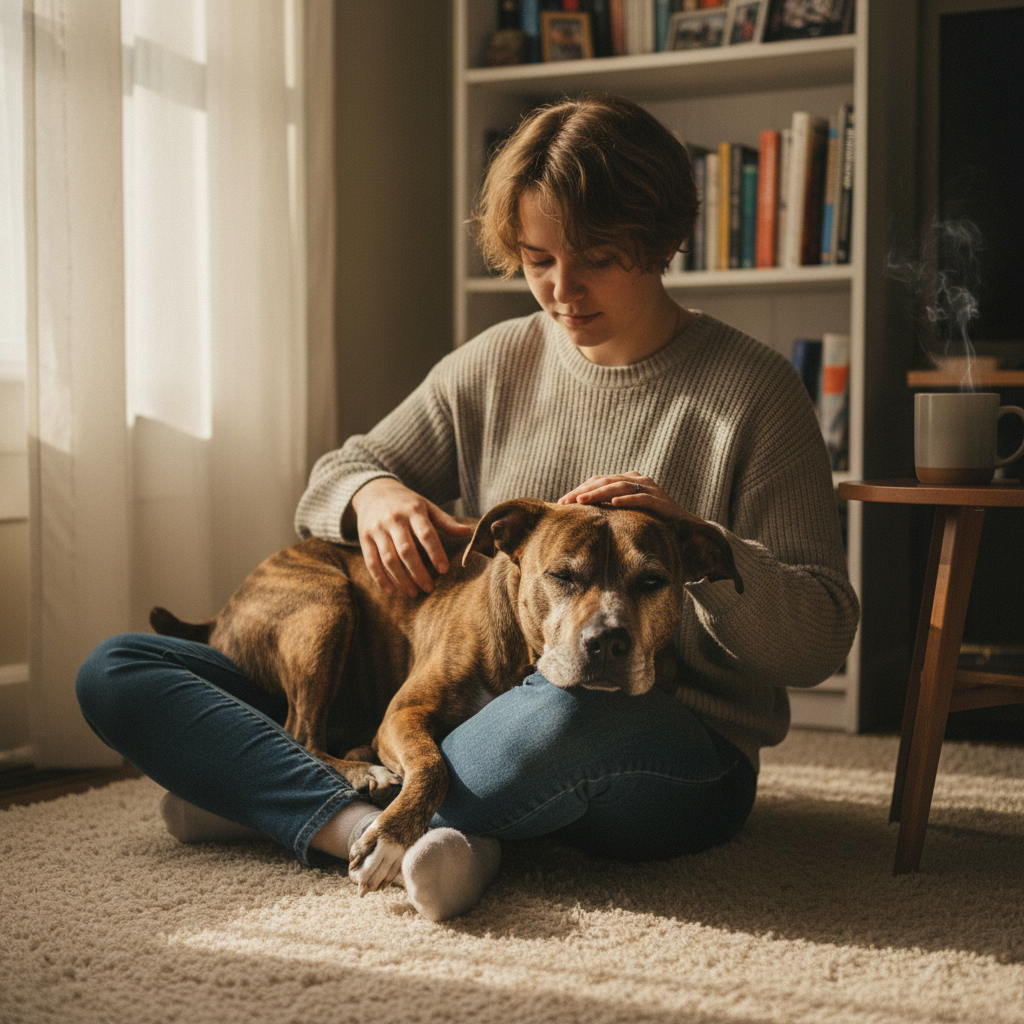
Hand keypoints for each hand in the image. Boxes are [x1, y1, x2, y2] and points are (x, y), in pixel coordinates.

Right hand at [351, 478, 471, 595]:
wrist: (373, 492)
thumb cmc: (407, 503)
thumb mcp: (426, 506)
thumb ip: (445, 521)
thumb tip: (468, 532)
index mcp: (413, 510)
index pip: (426, 534)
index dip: (436, 552)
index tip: (444, 570)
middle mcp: (394, 519)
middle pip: (406, 550)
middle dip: (418, 572)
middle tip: (429, 588)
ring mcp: (377, 529)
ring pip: (389, 559)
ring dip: (401, 579)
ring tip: (414, 592)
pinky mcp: (364, 538)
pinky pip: (371, 561)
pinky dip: (380, 578)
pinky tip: (391, 590)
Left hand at [558, 471, 688, 520]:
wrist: (684, 527)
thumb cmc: (651, 519)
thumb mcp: (625, 512)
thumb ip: (608, 507)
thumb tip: (580, 514)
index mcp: (627, 480)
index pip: (598, 481)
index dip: (579, 489)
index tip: (562, 502)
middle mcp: (637, 480)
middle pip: (605, 481)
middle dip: (583, 491)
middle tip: (566, 501)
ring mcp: (650, 488)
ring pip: (619, 487)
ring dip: (599, 493)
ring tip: (583, 501)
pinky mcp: (660, 501)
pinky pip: (641, 498)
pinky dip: (627, 500)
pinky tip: (613, 504)